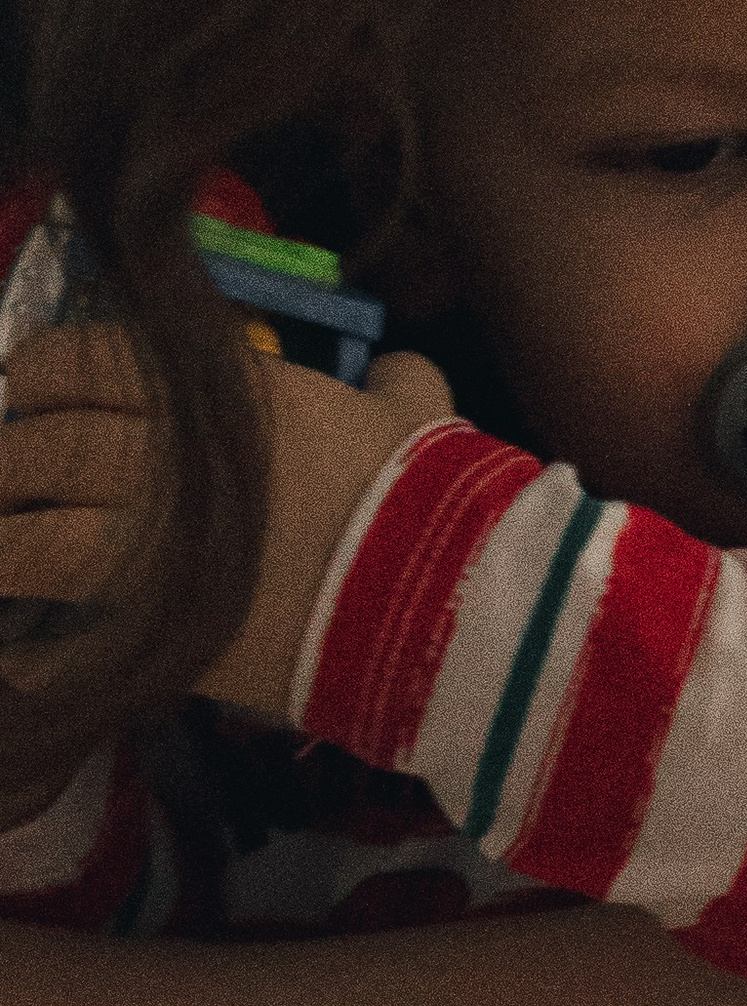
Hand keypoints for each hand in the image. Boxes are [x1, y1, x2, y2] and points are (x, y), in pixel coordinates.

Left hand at [0, 321, 454, 713]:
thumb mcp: (421, 416)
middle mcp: (170, 463)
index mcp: (223, 398)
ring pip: (29, 538)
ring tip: (8, 558)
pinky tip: (25, 643)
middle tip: (8, 480)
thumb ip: (399, 382)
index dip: (39, 372)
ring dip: (5, 546)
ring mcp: (155, 550)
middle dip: (8, 460)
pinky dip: (28, 641)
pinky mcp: (158, 633)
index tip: (30, 389)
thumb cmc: (429, 500)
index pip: (85, 362)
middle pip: (41, 448)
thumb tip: (396, 372)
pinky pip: (55, 635)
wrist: (444, 604)